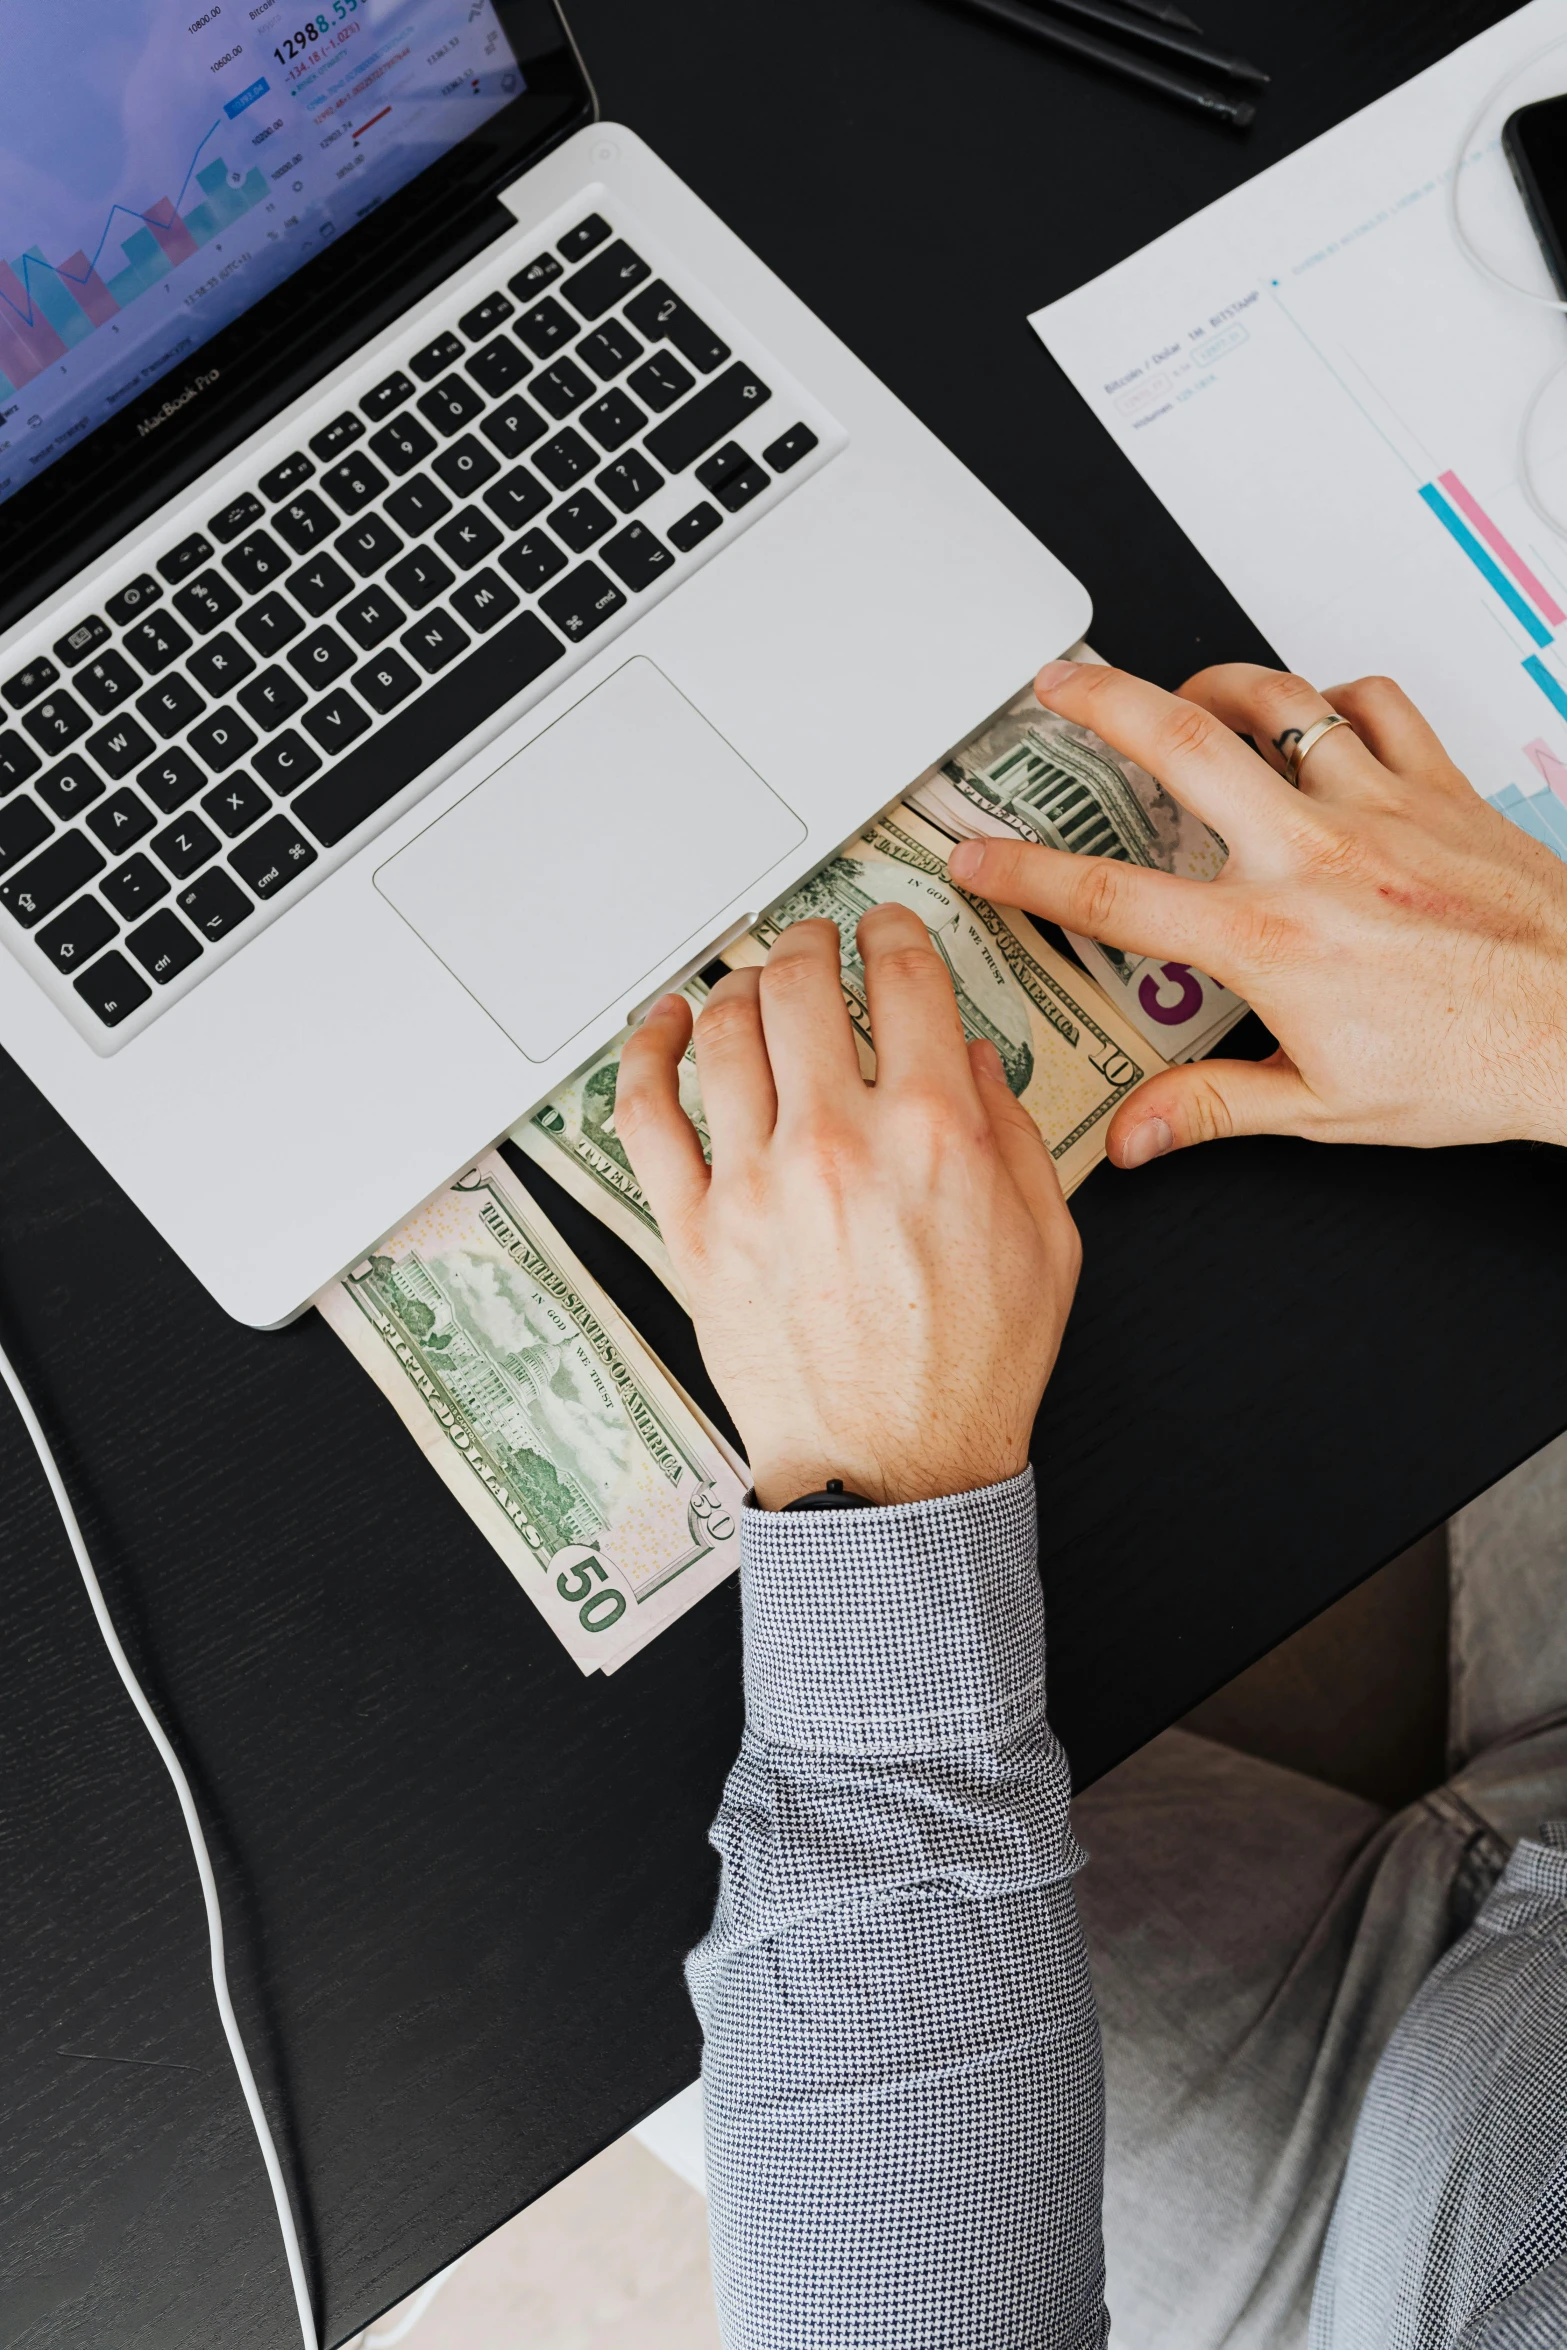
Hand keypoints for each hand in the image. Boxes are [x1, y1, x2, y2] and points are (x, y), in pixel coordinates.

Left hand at [614, 908, 1080, 1509]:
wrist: (893, 1473)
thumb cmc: (970, 1373)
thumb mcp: (1047, 1241)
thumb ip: (1012, 1134)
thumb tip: (972, 1061)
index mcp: (933, 1133)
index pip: (904, 978)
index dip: (894, 931)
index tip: (887, 930)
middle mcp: (836, 1143)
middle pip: (801, 984)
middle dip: (811, 944)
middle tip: (817, 946)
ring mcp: (755, 1185)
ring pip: (722, 1032)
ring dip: (738, 986)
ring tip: (754, 984)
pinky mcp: (696, 1232)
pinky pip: (645, 1114)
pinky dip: (643, 1052)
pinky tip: (659, 1027)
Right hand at [948, 659, 1566, 1165]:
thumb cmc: (1475, 1065)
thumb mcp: (1322, 1107)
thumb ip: (1210, 1108)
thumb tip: (1134, 1137)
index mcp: (1269, 940)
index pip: (1113, 896)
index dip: (1025, 872)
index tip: (978, 856)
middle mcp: (1313, 856)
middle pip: (1182, 744)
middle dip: (1100, 700)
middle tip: (1055, 682)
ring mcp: (1378, 807)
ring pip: (1277, 703)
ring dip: (1213, 682)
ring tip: (1177, 689)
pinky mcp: (1439, 786)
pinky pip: (1375, 705)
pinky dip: (1333, 698)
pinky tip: (1313, 716)